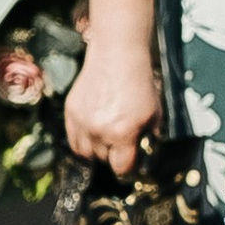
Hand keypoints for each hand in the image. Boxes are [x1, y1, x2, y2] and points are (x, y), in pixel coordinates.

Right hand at [64, 43, 160, 175]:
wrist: (118, 56)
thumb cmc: (139, 83)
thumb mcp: (154, 113)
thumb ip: (149, 137)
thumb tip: (147, 154)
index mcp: (121, 133)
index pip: (121, 167)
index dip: (128, 166)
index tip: (130, 161)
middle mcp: (98, 130)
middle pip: (103, 160)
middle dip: (113, 155)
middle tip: (121, 144)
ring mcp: (82, 121)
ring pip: (86, 153)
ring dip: (96, 150)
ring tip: (106, 140)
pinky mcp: (70, 112)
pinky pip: (73, 139)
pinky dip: (82, 141)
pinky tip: (92, 135)